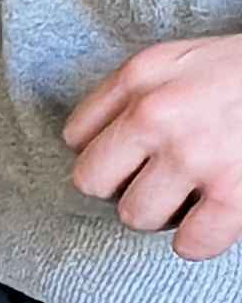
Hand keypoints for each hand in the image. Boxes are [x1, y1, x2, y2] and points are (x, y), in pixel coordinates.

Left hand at [65, 38, 241, 258]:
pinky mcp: (234, 193)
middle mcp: (158, 113)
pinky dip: (204, 238)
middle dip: (123, 188)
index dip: (107, 151)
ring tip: (196, 193)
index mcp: (144, 74)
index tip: (135, 154)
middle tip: (160, 181)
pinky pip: (189, 244)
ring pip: (136, 216)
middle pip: (92, 181)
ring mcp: (196, 154)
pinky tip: (220, 215)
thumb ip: (142, 91)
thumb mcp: (190, 58)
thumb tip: (100, 141)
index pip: (77, 136)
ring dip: (165, 214)